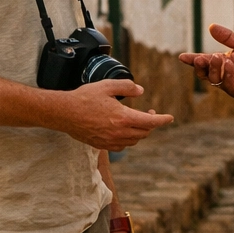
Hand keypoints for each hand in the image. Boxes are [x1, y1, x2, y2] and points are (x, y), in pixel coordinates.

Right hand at [54, 80, 172, 151]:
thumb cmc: (85, 98)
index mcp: (122, 117)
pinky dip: (128, 139)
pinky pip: (122, 146)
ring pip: (134, 141)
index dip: (162, 120)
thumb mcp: (107, 86)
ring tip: (137, 121)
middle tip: (150, 113)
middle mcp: (118, 132)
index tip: (169, 118)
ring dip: (140, 132)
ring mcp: (110, 141)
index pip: (150, 122)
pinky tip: (124, 131)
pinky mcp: (102, 145)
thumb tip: (140, 91)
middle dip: (151, 124)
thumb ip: (127, 87)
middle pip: (144, 133)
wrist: (64, 113)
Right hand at [178, 24, 233, 100]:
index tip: (182, 57)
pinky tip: (229, 66)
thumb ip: (228, 37)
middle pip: (205, 73)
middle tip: (200, 58)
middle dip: (200, 66)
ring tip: (218, 57)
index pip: (203, 61)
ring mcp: (229, 83)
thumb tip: (211, 27)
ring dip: (214, 69)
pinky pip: (229, 85)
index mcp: (220, 63)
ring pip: (214, 80)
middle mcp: (222, 74)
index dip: (192, 60)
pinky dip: (227, 75)